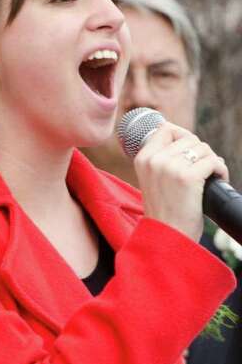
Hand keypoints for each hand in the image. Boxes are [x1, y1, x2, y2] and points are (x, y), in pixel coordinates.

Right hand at [134, 123, 229, 242]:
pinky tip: (217, 180)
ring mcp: (170, 167)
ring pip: (203, 148)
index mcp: (142, 158)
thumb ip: (160, 159)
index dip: (183, 135)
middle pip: (189, 138)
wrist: (167, 235)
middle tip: (203, 169)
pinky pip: (213, 162)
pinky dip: (220, 170)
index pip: (165, 128)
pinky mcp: (187, 177)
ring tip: (210, 176)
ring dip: (212, 161)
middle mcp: (154, 159)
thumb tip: (181, 135)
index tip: (190, 150)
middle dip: (201, 152)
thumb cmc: (165, 210)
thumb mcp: (153, 179)